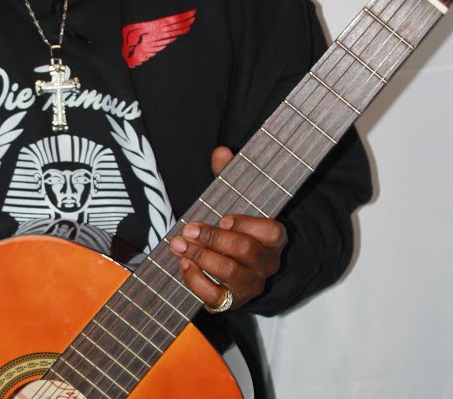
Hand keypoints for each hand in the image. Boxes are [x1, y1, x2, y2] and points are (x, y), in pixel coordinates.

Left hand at [168, 146, 287, 310]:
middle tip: (187, 229)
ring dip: (201, 256)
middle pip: (245, 251)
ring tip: (178, 244)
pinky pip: (215, 296)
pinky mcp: (232, 302)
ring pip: (230, 273)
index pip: (272, 232)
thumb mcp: (234, 202)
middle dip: (213, 238)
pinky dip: (196, 281)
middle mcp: (266, 264)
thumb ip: (229, 177)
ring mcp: (251, 285)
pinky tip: (183, 264)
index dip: (248, 225)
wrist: (236, 269)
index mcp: (274, 239)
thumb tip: (220, 151)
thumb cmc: (235, 230)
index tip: (224, 218)